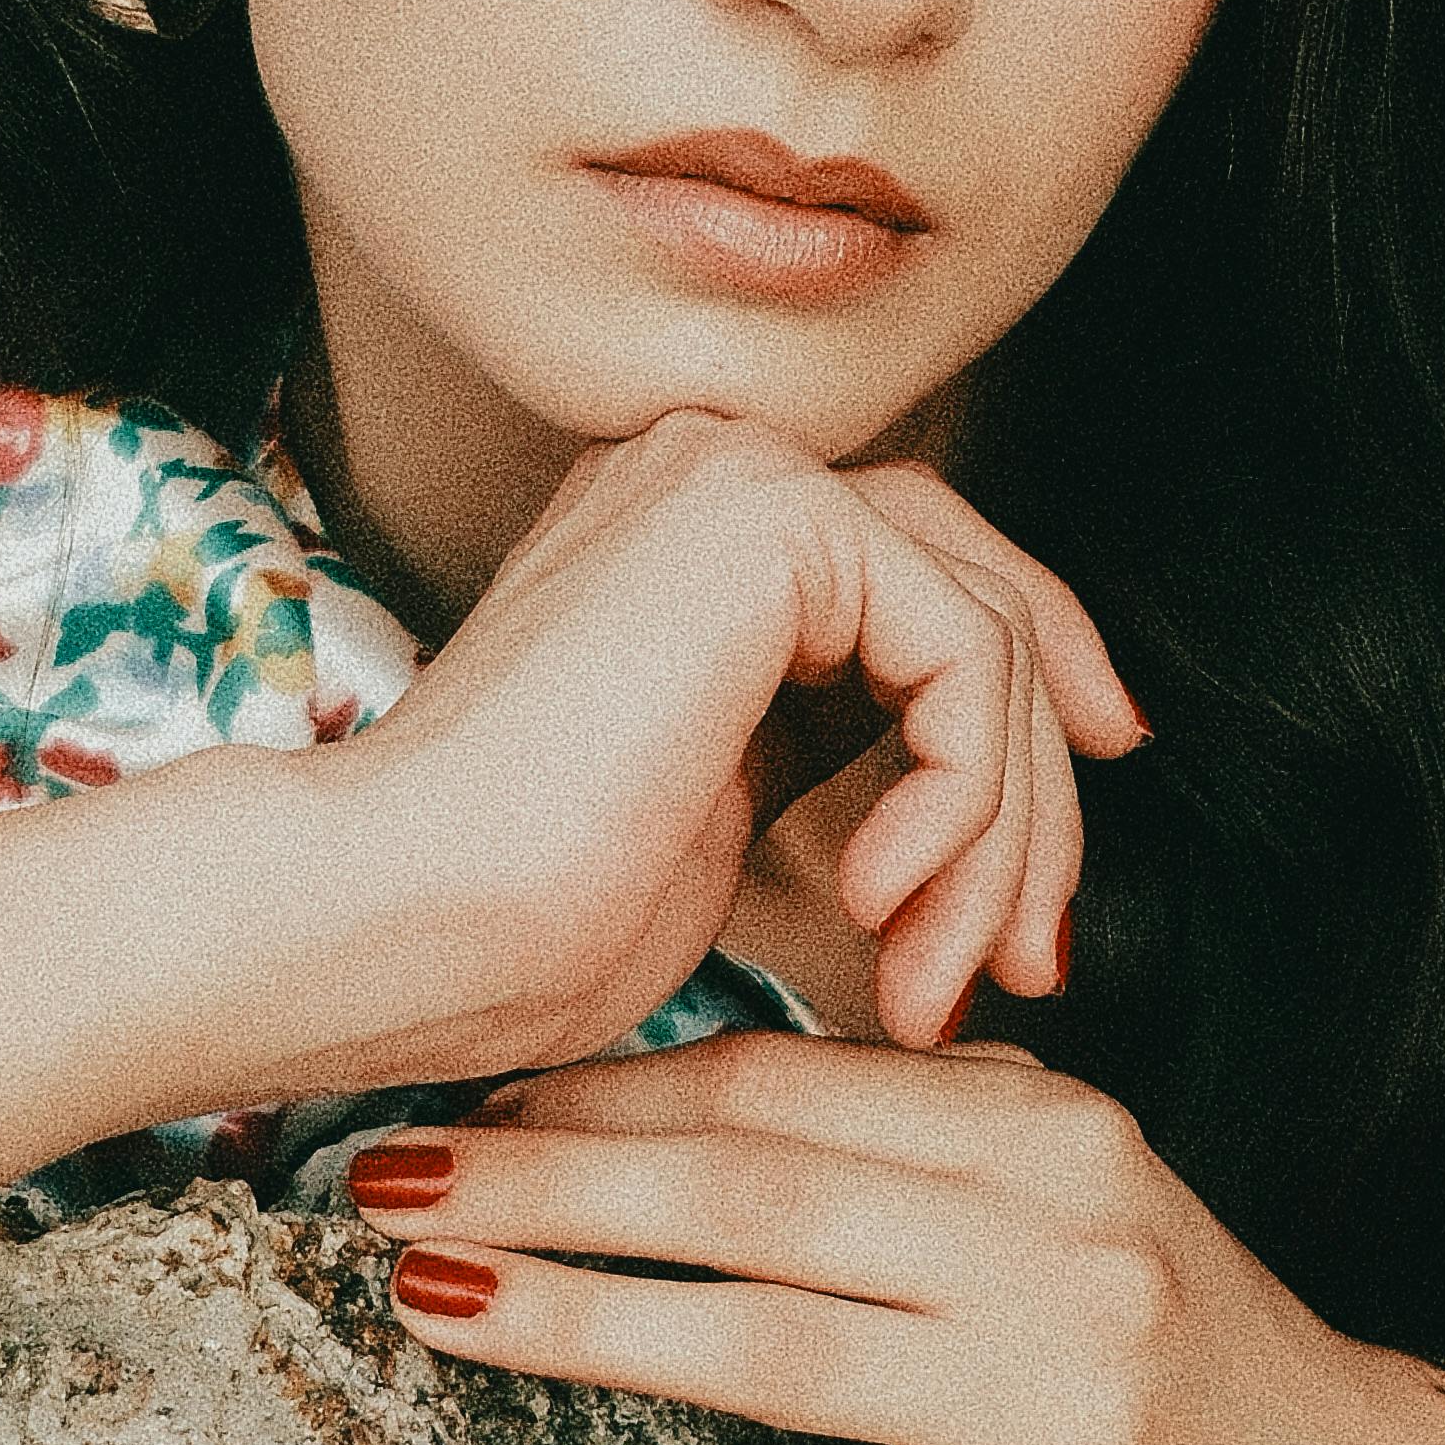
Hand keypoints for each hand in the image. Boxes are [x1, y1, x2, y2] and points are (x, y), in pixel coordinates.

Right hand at [302, 416, 1143, 1076]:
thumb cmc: (512, 921)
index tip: (1051, 868)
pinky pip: (966, 651)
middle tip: (1037, 949)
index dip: (1027, 708)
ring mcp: (737, 474)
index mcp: (685, 532)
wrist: (393, 921)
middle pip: (976, 587)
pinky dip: (963, 797)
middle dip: (1040, 782)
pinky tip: (882, 900)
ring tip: (934, 974)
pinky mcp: (771, 516)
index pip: (922, 574)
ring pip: (985, 634)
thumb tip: (998, 790)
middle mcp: (711, 470)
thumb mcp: (722, 816)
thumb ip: (838, 750)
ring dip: (998, 835)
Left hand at [344, 1030, 1444, 1444]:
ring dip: (576, 1322)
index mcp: (1047, 1138)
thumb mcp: (1079, 1197)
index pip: (785, 1089)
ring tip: (425, 1302)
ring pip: (768, 1347)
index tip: (464, 1091)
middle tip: (379, 1179)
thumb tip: (685, 1089)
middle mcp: (1052, 1253)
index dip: (604, 1091)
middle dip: (543, 1184)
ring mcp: (1047, 1413)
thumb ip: (917, 1132)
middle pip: (747, 1195)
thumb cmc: (1184, 1347)